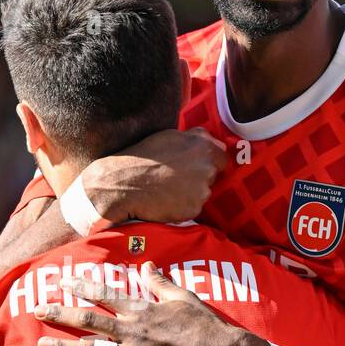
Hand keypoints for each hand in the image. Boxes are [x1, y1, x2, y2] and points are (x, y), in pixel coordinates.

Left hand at [36, 262, 268, 345]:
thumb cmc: (205, 325)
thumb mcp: (183, 297)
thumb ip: (160, 282)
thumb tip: (147, 265)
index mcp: (141, 309)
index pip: (103, 294)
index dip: (80, 286)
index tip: (62, 282)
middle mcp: (132, 330)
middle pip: (88, 320)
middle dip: (60, 314)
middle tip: (38, 310)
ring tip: (42, 344)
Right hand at [84, 128, 226, 224]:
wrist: (123, 184)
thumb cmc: (142, 159)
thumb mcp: (169, 137)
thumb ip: (194, 140)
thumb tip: (212, 142)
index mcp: (202, 145)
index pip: (221, 157)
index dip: (208, 162)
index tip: (194, 167)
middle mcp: (207, 166)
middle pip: (212, 175)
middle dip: (199, 178)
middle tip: (175, 179)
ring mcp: (202, 188)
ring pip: (203, 193)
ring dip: (190, 193)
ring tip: (167, 190)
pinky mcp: (194, 208)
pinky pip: (193, 208)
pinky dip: (182, 207)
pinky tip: (166, 201)